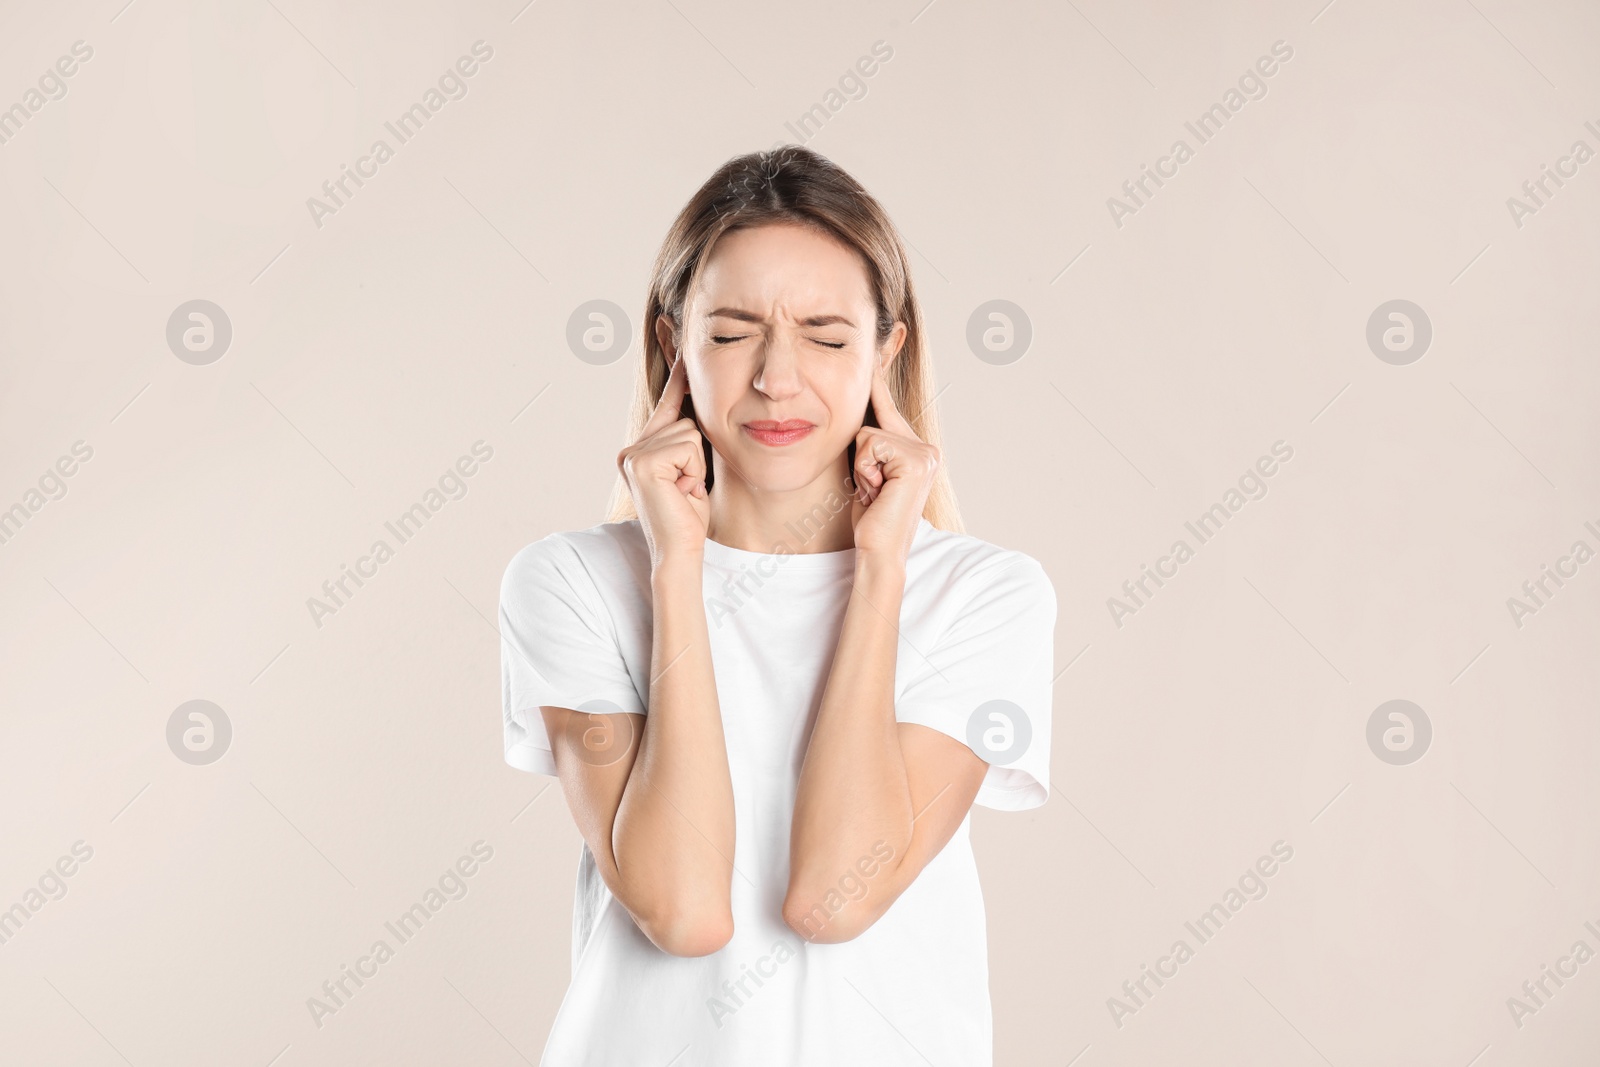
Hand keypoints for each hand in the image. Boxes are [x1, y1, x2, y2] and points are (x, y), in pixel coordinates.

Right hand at [617, 356, 708, 566]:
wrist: (680, 550)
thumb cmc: (689, 517)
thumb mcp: (692, 470)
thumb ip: (689, 440)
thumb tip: (701, 407)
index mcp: (641, 448)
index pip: (667, 404)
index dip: (678, 375)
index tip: (674, 335)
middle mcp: (631, 448)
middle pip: (686, 421)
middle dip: (698, 455)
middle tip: (687, 487)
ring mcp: (633, 454)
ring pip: (690, 433)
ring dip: (697, 465)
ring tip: (685, 490)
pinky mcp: (642, 462)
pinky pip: (687, 445)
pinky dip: (692, 470)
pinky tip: (681, 491)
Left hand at [850, 361, 938, 561]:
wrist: (879, 550)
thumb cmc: (870, 518)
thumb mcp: (868, 473)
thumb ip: (869, 446)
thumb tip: (855, 417)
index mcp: (918, 451)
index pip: (888, 410)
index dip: (877, 384)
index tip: (874, 352)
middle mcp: (927, 449)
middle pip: (871, 424)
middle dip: (861, 458)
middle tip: (873, 489)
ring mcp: (925, 454)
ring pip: (867, 434)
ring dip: (861, 467)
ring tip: (874, 492)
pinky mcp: (916, 461)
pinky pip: (870, 444)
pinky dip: (865, 470)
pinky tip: (878, 492)